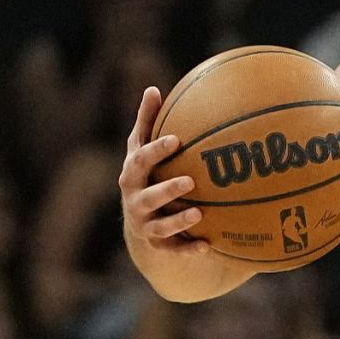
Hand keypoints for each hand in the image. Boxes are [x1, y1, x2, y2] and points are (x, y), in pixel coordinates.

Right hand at [119, 87, 203, 249]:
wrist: (137, 220)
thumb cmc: (144, 174)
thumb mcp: (140, 149)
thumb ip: (147, 122)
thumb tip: (153, 88)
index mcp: (131, 175)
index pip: (141, 160)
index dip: (156, 150)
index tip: (176, 139)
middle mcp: (135, 201)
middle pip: (148, 196)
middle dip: (167, 189)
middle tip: (191, 181)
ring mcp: (145, 225)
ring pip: (160, 227)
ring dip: (179, 222)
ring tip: (200, 213)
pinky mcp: (158, 246)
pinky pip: (174, 250)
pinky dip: (189, 248)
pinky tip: (208, 245)